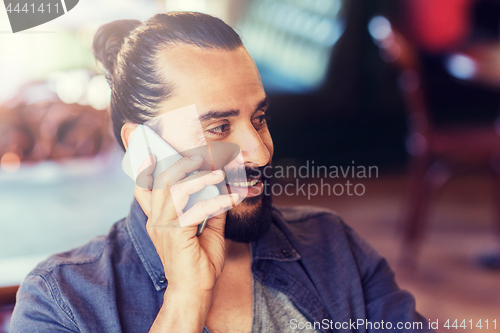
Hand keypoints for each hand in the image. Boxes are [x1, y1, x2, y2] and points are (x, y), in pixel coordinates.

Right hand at [134, 154, 237, 293]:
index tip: (154, 154)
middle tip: (199, 157)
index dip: (146, 170)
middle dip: (180, 164)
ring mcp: (163, 226)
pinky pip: (196, 208)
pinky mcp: (175, 233)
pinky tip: (232, 200)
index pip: (144, 190)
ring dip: (200, 178)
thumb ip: (212, 209)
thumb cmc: (199, 262)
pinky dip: (217, 201)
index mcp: (158, 219)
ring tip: (218, 174)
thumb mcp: (208, 231)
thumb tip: (222, 189)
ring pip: (176, 189)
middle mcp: (156, 220)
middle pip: (160, 182)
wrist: (195, 291)